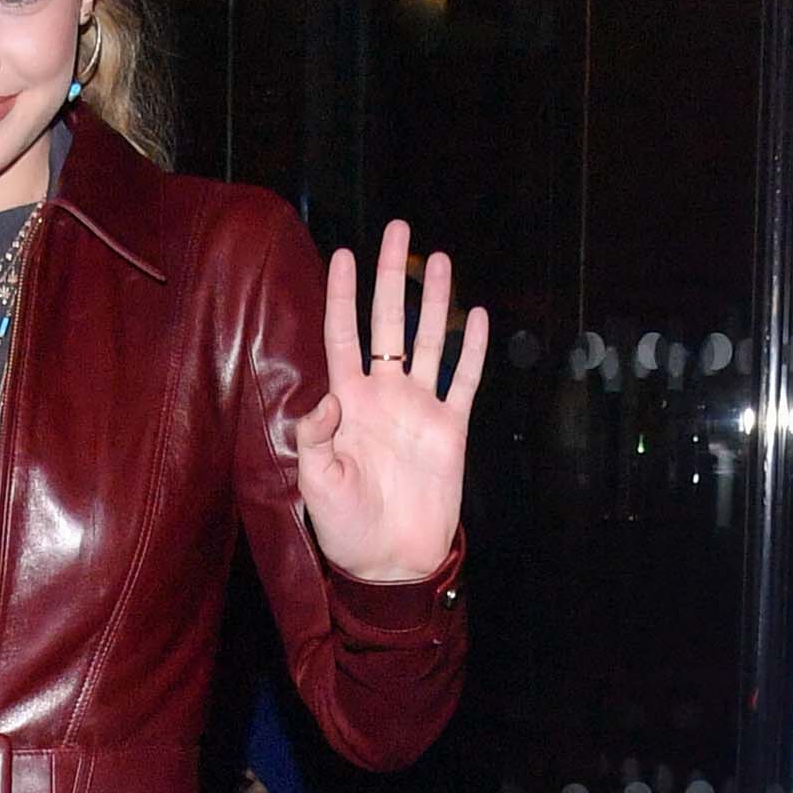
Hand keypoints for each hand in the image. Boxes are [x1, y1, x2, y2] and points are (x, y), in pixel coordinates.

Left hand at [294, 219, 487, 584]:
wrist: (390, 562)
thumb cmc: (346, 528)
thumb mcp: (317, 486)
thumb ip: (314, 441)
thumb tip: (325, 402)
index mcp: (347, 404)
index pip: (342, 336)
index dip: (342, 296)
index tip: (342, 254)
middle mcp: (384, 396)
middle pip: (387, 323)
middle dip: (390, 277)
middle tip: (396, 230)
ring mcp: (419, 409)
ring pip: (429, 341)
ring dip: (435, 301)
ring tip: (439, 259)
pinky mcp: (450, 429)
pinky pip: (463, 381)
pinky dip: (472, 349)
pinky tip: (477, 315)